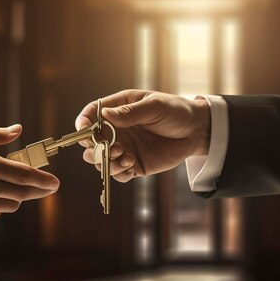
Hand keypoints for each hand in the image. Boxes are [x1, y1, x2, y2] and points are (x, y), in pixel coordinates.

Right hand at [0, 125, 59, 220]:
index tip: (56, 183)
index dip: (44, 181)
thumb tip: (18, 129)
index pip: (24, 176)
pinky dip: (0, 203)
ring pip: (10, 205)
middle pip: (22, 194)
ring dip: (18, 196)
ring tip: (15, 184)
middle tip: (47, 186)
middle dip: (38, 190)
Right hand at [75, 90, 210, 182]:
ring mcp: (123, 148)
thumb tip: (104, 115)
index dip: (83, 123)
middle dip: (93, 148)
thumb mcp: (153, 107)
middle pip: (90, 142)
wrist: (196, 131)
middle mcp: (116, 130)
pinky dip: (118, 173)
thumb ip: (129, 113)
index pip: (91, 114)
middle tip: (110, 148)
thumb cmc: (175, 111)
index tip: (84, 131)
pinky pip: (117, 174)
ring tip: (125, 157)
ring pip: (100, 160)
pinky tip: (131, 166)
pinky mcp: (133, 164)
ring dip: (106, 162)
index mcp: (118, 109)